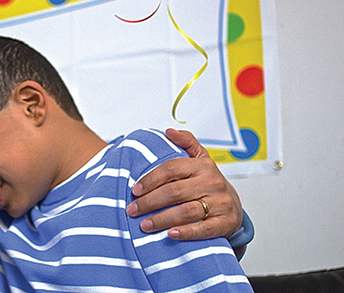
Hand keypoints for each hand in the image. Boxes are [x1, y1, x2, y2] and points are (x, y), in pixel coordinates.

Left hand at [126, 128, 242, 239]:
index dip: (150, 179)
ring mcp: (220, 203)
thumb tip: (169, 131)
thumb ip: (186, 142)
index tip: (134, 190)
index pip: (171, 169)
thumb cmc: (207, 182)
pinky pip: (204, 229)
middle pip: (175, 192)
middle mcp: (212, 183)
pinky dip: (186, 233)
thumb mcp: (199, 158)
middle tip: (132, 210)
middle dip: (150, 202)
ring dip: (162, 219)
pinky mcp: (225, 222)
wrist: (233, 205)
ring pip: (186, 212)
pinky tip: (170, 234)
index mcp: (202, 165)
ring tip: (144, 225)